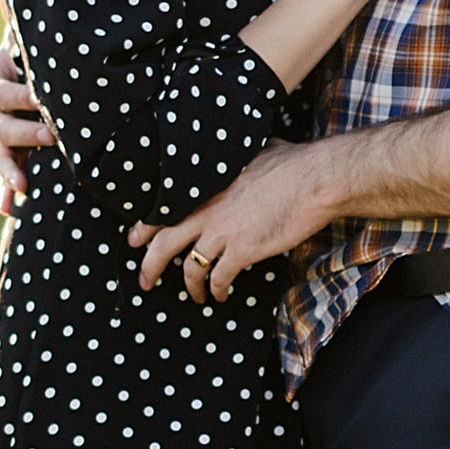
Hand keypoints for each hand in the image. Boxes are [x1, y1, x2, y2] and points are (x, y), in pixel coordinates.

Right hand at [0, 34, 55, 215]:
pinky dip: (7, 192)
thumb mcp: (31, 41)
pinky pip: (5, 176)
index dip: (18, 97)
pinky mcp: (10, 154)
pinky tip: (9, 208)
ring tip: (23, 185)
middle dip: (26, 134)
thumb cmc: (39, 51)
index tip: (40, 98)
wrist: (39, 68)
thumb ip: (18, 26)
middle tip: (53, 136)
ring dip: (9, 172)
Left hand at [132, 142, 341, 300]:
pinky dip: (216, 290)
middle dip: (150, 266)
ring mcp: (221, 231)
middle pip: (163, 244)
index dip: (144, 227)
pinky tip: (220, 295)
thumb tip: (243, 157)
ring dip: (190, 287)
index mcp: (203, 186)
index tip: (135, 239)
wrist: (314, 179)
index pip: (162, 209)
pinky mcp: (242, 250)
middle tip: (145, 281)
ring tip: (194, 297)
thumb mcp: (252, 152)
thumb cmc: (291, 162)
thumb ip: (237, 162)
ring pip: (190, 268)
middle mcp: (205, 210)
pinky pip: (219, 278)